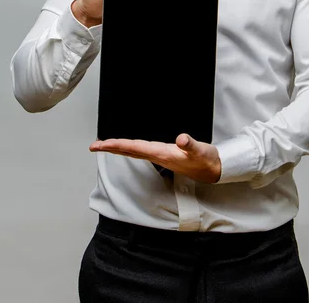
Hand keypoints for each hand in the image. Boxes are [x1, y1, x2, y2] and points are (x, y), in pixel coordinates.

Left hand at [89, 133, 221, 183]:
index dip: (117, 145)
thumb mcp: (200, 150)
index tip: (101, 145)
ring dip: (119, 147)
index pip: (134, 148)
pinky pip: (142, 150)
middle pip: (129, 151)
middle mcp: (158, 156)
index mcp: (162, 154)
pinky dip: (131, 147)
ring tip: (105, 145)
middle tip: (94, 146)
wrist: (214, 171)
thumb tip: (181, 138)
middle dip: (111, 148)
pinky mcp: (165, 155)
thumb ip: (190, 144)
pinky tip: (127, 146)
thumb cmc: (206, 161)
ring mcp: (160, 156)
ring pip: (134, 151)